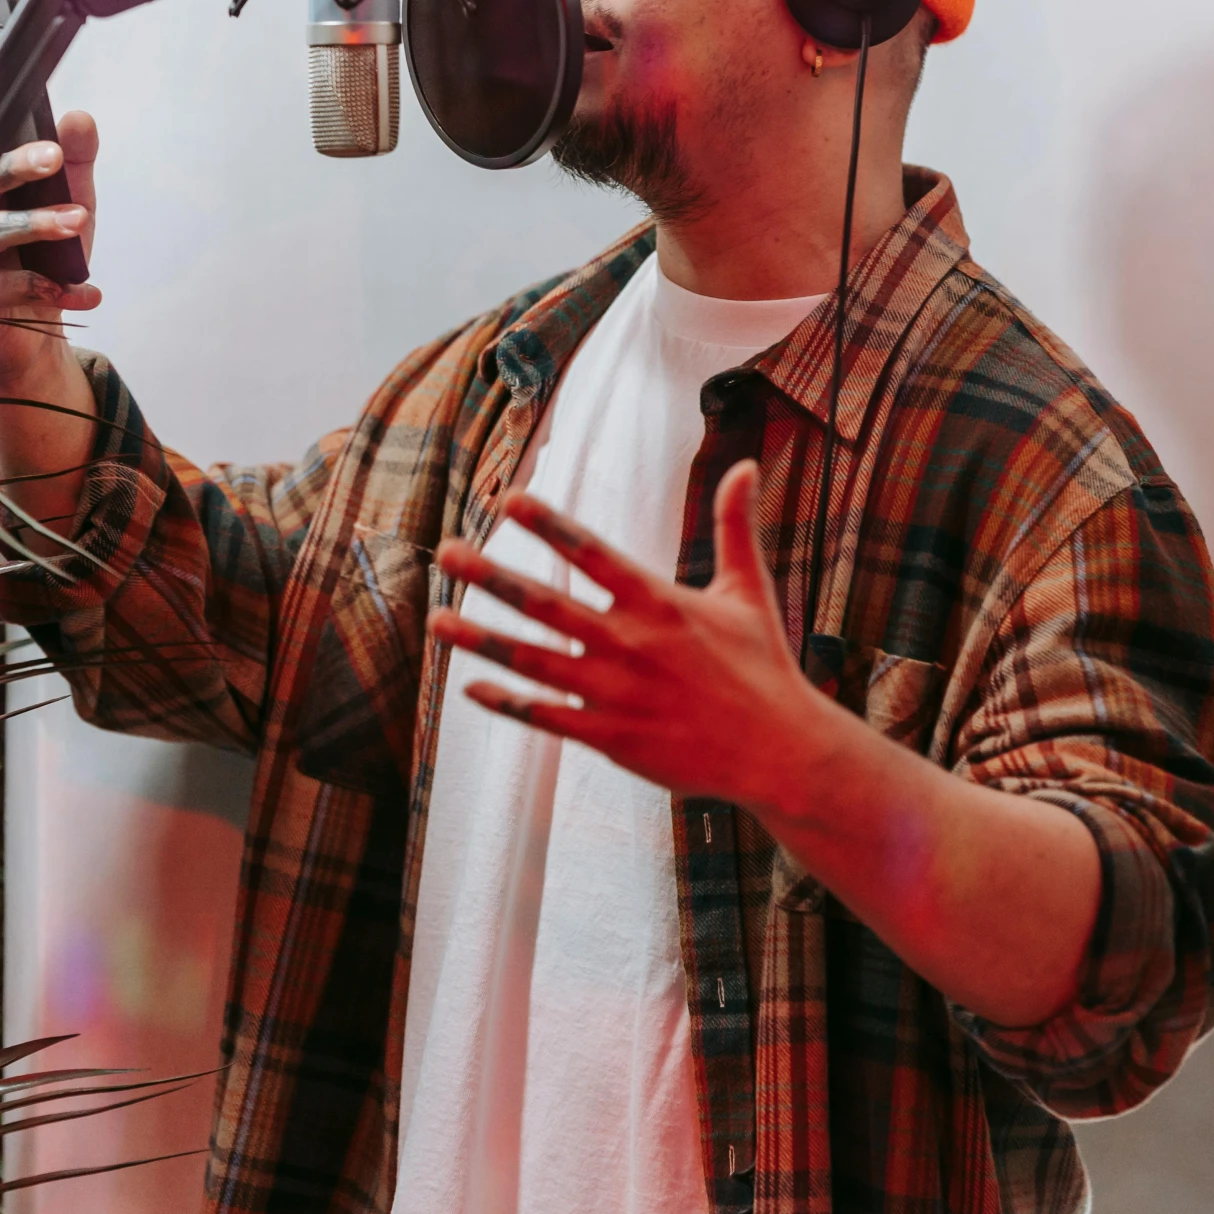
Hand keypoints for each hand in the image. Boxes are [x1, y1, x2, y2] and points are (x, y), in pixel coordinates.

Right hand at [0, 112, 100, 394]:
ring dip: (36, 224)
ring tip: (79, 221)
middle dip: (17, 167)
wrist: (32, 332)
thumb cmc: (43, 260)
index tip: (37, 134)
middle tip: (56, 158)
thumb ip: (74, 163)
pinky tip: (86, 293)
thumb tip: (79, 118)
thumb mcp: (70, 206)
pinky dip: (48, 288)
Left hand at [431, 459, 818, 810]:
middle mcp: (630, 644)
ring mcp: (615, 694)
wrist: (777, 750)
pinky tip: (471, 687)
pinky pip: (546, 717)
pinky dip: (507, 702)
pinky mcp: (611, 738)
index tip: (510, 500)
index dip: (550, 526)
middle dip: (491, 576)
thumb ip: (734, 525)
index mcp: (659, 603)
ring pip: (533, 662)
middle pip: (546, 603)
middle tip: (447, 551)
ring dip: (481, 640)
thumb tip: (746, 464)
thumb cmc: (762, 664)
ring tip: (437, 619)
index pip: (593, 554)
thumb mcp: (748, 588)